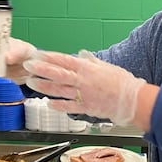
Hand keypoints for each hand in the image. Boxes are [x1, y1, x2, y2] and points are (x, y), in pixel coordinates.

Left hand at [23, 50, 145, 126]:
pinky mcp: (86, 108)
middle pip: (58, 74)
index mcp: (88, 69)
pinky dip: (57, 105)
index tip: (38, 54)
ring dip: (44, 86)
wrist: (133, 101)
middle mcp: (83, 81)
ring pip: (59, 90)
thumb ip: (92, 61)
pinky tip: (48, 103)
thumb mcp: (107, 67)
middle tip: (28, 66)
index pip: (65, 60)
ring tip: (31, 83)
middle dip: (41, 69)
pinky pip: (68, 106)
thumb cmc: (123, 83)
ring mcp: (83, 95)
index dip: (50, 57)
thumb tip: (82, 54)